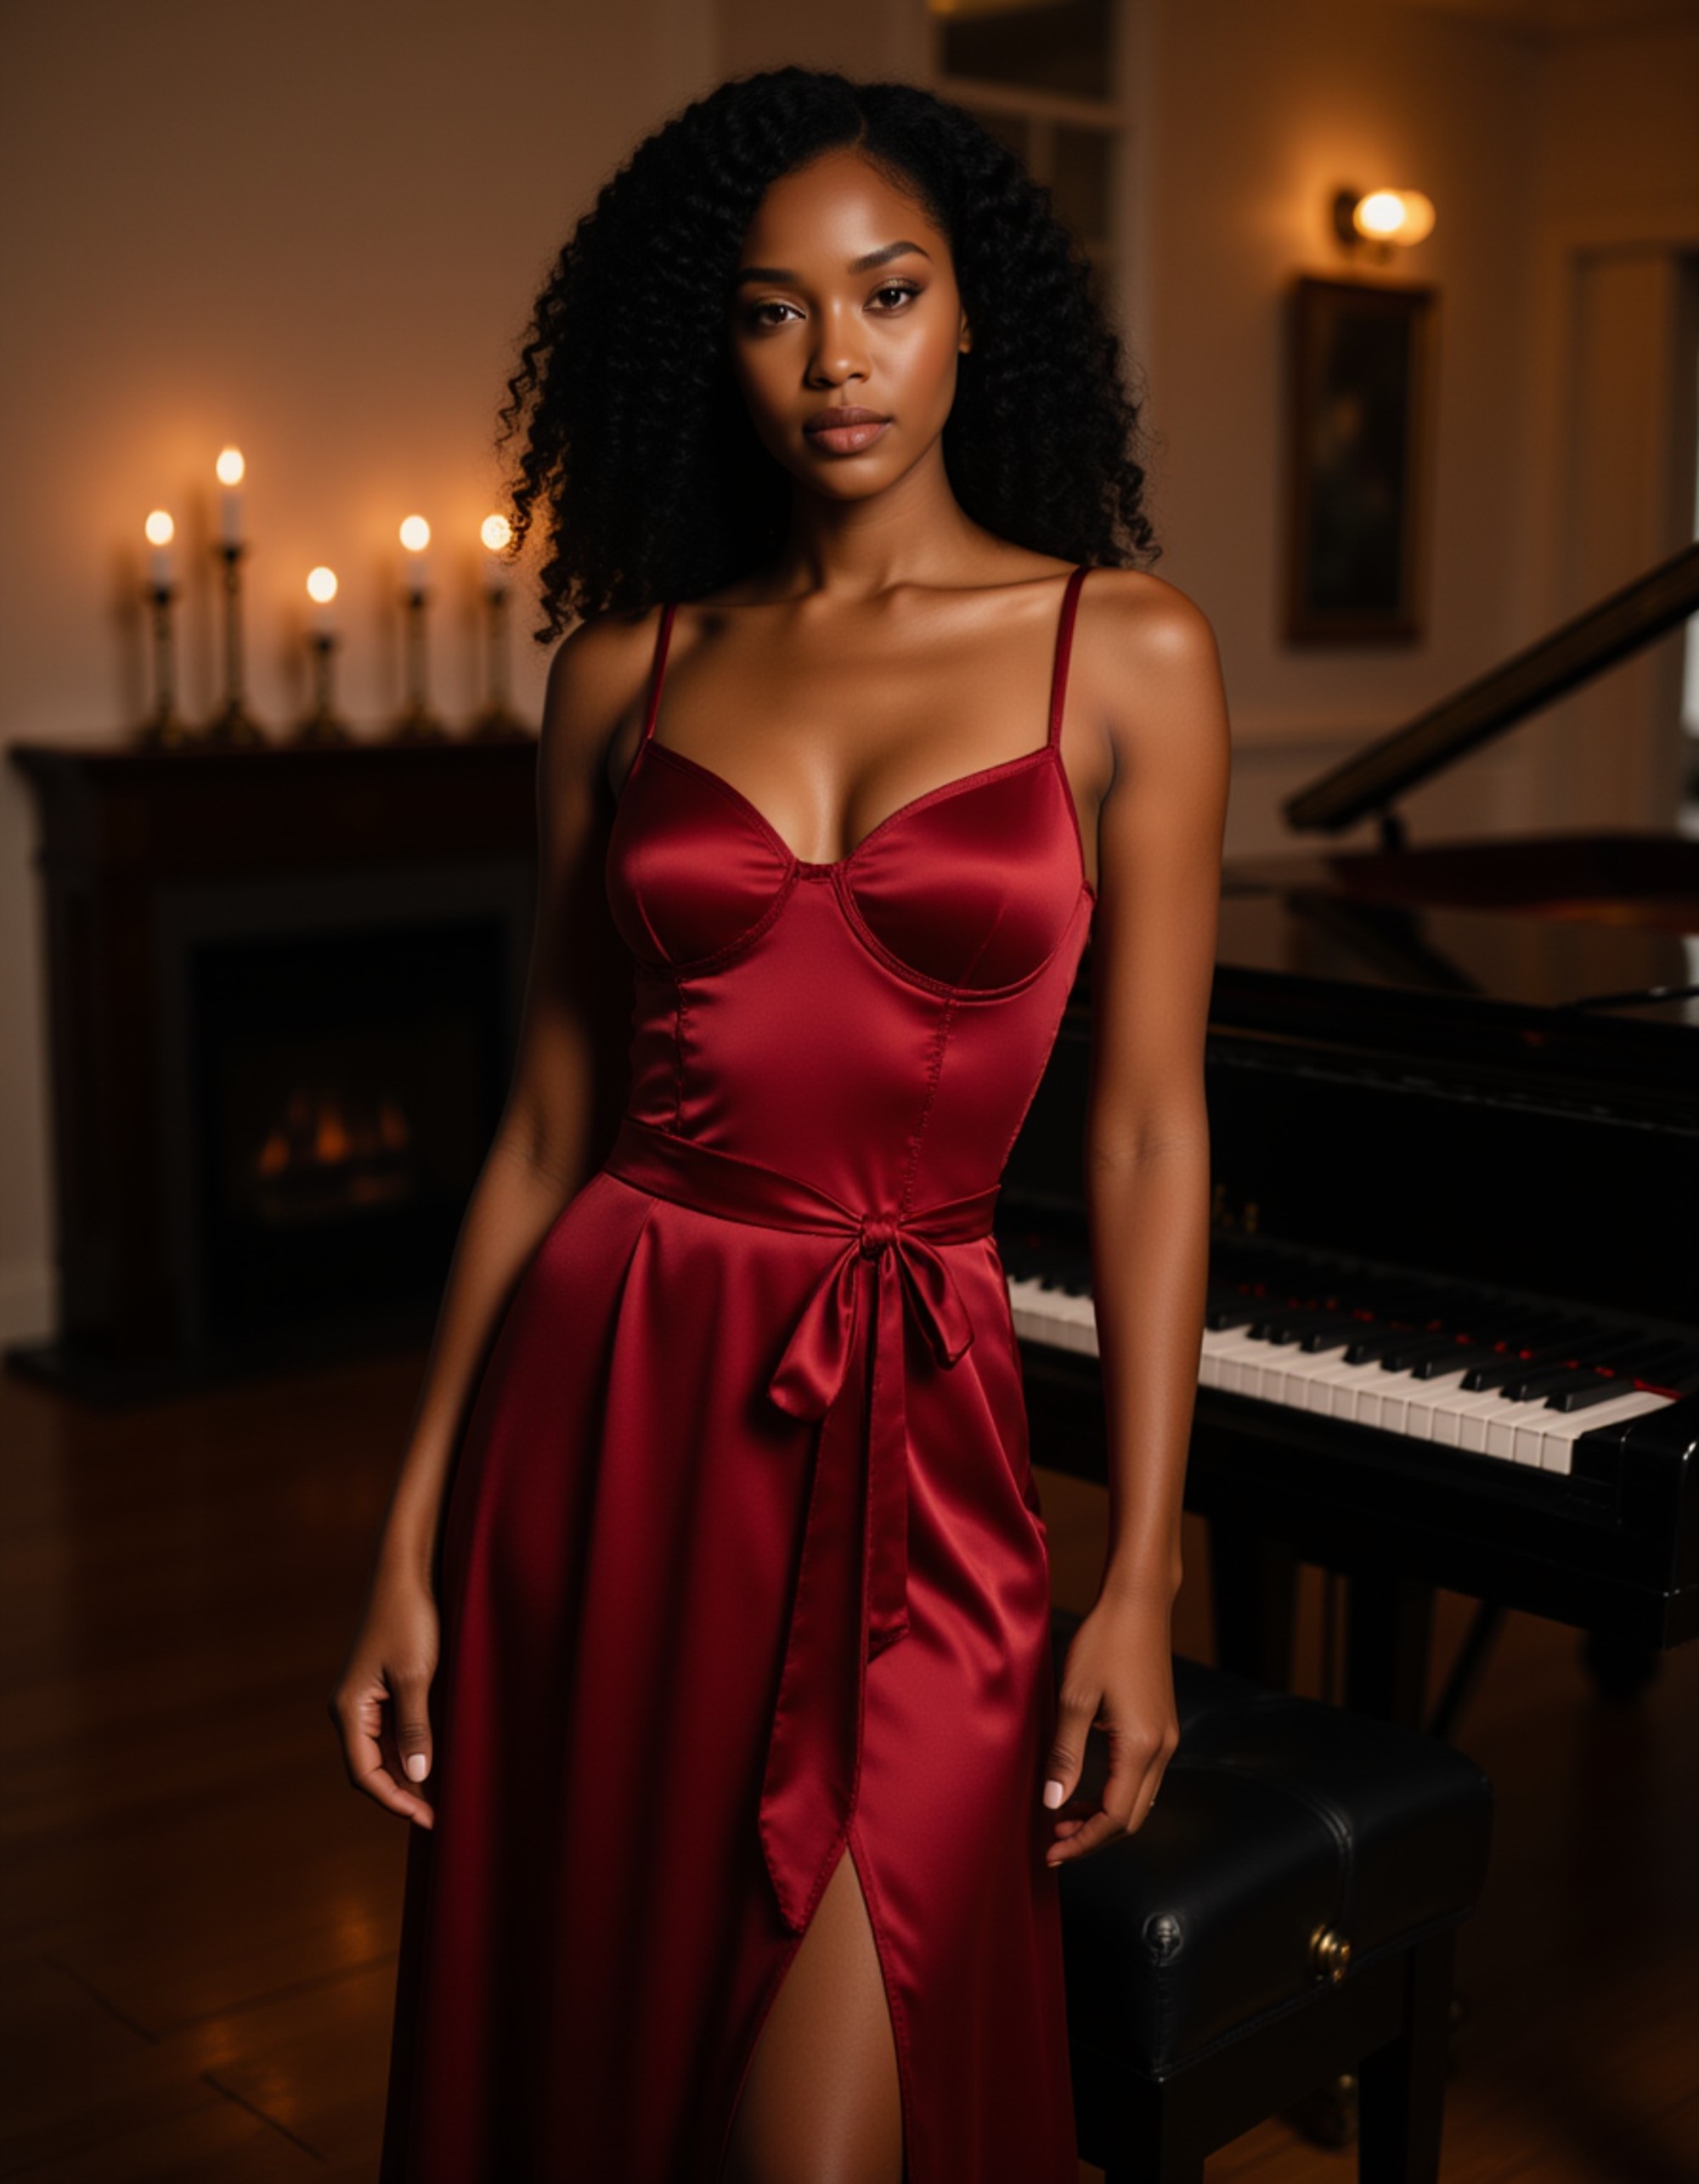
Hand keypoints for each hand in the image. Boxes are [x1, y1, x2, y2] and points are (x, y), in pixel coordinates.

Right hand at [329, 1560, 440, 1828]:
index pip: (364, 1774)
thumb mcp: (415, 1675)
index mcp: (348, 1708)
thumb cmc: (409, 1619)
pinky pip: (391, 1732)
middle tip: (438, 1814)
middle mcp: (349, 1708)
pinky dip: (409, 1750)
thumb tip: (416, 1775)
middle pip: (370, 1767)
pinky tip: (433, 1760)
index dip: (394, 1800)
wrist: (406, 1574)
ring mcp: (364, 1700)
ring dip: (406, 1774)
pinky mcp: (380, 1689)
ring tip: (439, 1795)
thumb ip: (414, 1727)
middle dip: (402, 1792)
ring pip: (381, 1752)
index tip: (426, 1817)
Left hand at [1041, 1585, 1177, 1867]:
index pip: (1116, 1817)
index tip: (1051, 1852)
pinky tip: (1086, 1788)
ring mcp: (1166, 1738)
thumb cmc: (1104, 1641)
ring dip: (1104, 1817)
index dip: (1083, 1842)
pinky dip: (1116, 1794)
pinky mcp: (1162, 1726)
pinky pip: (1142, 1778)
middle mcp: (1162, 1748)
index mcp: (1140, 1745)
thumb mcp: (1075, 1697)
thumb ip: (1065, 1755)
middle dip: (1093, 1837)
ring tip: (1064, 1818)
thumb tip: (1053, 1804)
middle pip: (1132, 1818)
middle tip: (1053, 1840)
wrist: (1138, 1603)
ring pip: (1139, 1800)